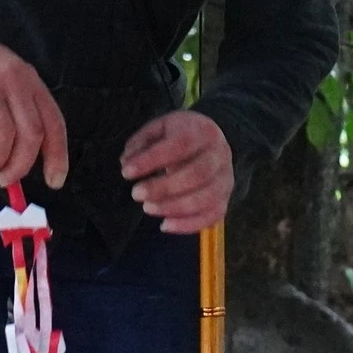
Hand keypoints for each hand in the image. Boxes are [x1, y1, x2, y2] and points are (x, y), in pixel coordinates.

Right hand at [0, 0, 68, 187]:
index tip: (54, 181)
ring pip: (3, 135)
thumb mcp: (8, 79)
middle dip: (20, 165)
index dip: (57, 156)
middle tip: (7, 178)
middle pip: (30, 134)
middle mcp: (14, 82)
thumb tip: (24, 160)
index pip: (54, 124)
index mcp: (31, 82)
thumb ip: (20, 112)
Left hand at [120, 110, 233, 233]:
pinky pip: (212, 216)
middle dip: (164, 188)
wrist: (211, 139)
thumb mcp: (159, 128)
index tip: (127, 172)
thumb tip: (127, 163)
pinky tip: (165, 225)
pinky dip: (188, 225)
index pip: (180, 145)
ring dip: (174, 207)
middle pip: (197, 174)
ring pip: (206, 198)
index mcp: (203, 131)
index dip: (152, 160)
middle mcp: (220, 155)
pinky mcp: (225, 198)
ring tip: (148, 208)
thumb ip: (141, 143)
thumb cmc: (180, 135)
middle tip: (136, 194)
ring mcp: (225, 179)